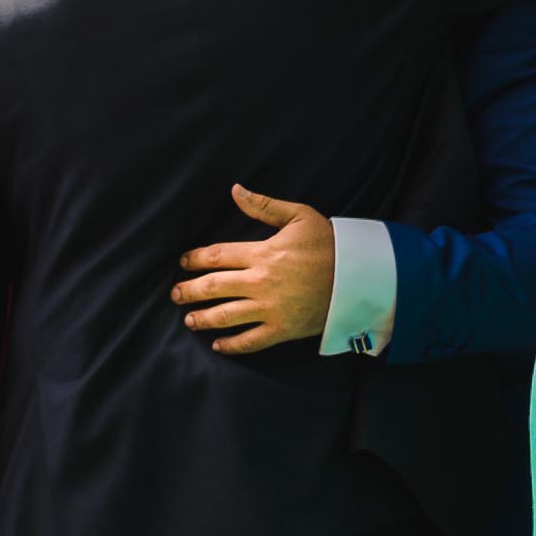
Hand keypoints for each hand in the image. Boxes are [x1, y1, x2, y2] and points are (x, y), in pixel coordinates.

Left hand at [174, 184, 334, 354]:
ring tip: (189, 320)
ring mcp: (270, 308)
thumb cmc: (329, 244)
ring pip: (226, 316)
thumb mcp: (299, 216)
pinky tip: (218, 345)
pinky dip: (232, 345)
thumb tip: (235, 190)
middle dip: (189, 291)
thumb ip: (263, 205)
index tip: (183, 263)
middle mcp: (260, 282)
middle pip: (213, 287)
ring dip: (203, 319)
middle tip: (176, 294)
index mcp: (262, 253)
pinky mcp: (283, 329)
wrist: (359, 276)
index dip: (195, 259)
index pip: (217, 256)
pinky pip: (251, 341)